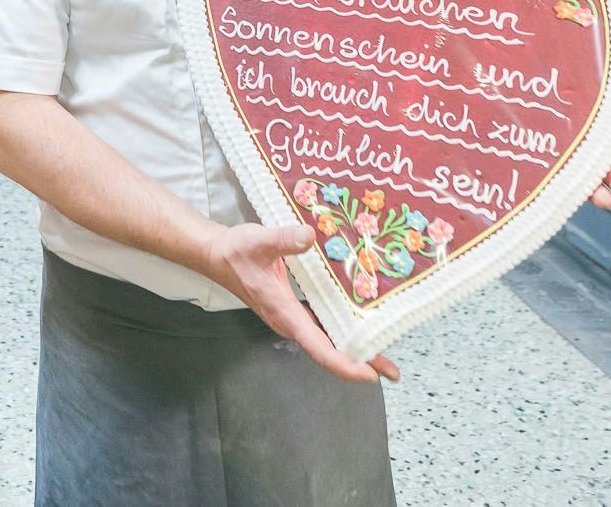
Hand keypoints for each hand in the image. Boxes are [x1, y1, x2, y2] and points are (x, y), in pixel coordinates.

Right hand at [204, 224, 398, 383]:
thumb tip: (309, 236)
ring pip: (327, 340)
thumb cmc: (236, 251)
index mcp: (285, 312)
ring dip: (355, 349)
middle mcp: (291, 321)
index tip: (370, 375)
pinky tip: (360, 326)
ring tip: (385, 355)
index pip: (319, 348)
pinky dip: (343, 331)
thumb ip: (284, 239)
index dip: (345, 364)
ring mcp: (293, 317)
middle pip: (329, 350)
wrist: (216, 255)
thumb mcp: (258, 240)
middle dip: (361, 361)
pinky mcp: (294, 309)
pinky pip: (323, 327)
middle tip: (393, 371)